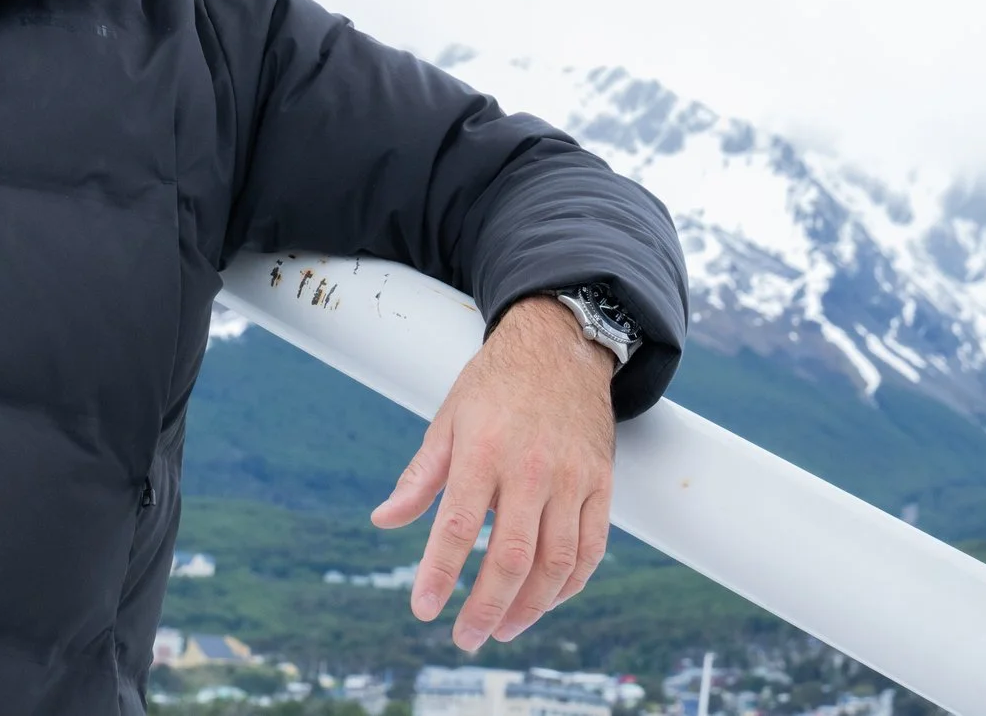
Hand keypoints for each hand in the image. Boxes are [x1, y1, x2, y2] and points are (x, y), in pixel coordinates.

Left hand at [370, 295, 616, 650]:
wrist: (560, 348)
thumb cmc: (493, 385)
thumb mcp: (447, 419)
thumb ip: (420, 476)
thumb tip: (384, 520)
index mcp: (482, 451)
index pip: (457, 528)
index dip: (439, 574)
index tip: (424, 608)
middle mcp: (530, 470)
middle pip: (511, 558)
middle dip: (485, 607)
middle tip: (465, 637)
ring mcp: (571, 480)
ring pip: (555, 564)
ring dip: (529, 607)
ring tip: (502, 628)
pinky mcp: (601, 485)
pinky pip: (591, 550)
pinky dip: (570, 585)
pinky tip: (546, 600)